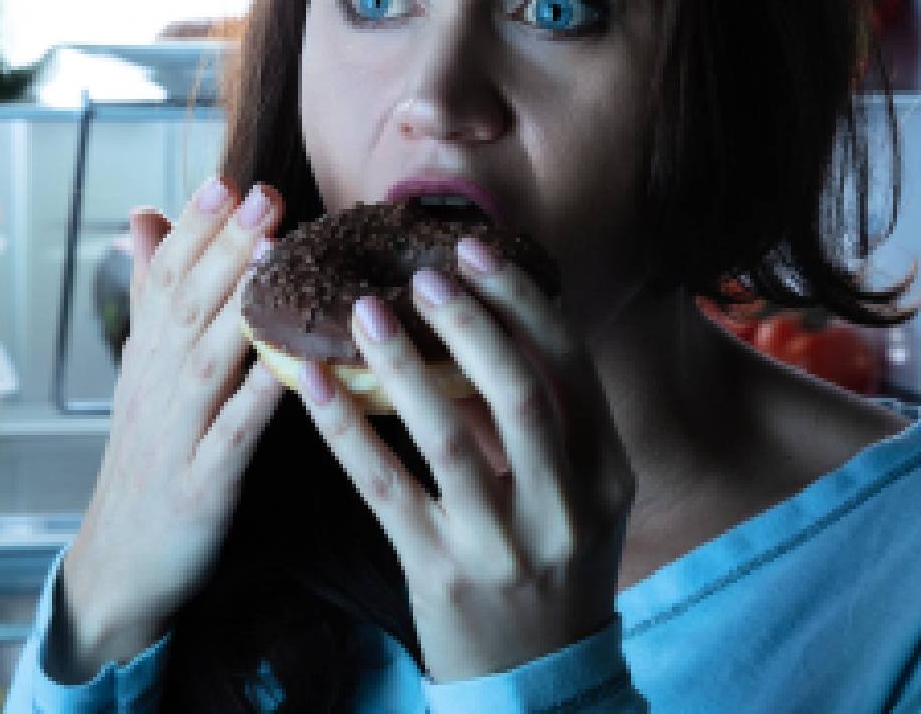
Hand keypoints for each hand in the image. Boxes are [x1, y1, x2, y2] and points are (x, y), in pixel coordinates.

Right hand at [53, 177, 286, 678]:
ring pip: (208, 359)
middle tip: (264, 194)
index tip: (228, 177)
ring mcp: (177, 434)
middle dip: (225, 248)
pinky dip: (255, 400)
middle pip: (189, 305)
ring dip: (240, 305)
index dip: (197, 228)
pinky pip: (232, 436)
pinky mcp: (201, 485)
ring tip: (275, 259)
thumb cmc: (148, 457)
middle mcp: (158, 385)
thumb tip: (148, 215)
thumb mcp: (144, 371)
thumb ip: (154, 295)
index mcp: (149, 356)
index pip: (169, 278)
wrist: (120, 563)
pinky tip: (285, 369)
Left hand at [295, 235, 635, 681]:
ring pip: (447, 436)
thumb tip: (487, 321)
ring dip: (400, 364)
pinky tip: (314, 387)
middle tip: (421, 275)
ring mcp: (502, 545)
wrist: (538, 683)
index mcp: (606, 473)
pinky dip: (346, 429)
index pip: (570, 366)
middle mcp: (564, 507)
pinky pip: (385, 487)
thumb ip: (548, 424)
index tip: (474, 250)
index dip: (522, 300)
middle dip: (468, 320)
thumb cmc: (550, 571)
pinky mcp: (441, 574)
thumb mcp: (578, 499)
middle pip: (517, 389)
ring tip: (361, 313)